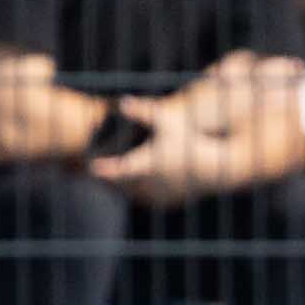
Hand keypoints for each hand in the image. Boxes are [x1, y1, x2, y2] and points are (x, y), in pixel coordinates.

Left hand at [91, 98, 212, 205]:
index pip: (122, 167)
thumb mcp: (166, 121)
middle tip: (93, 174)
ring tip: (108, 182)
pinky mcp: (166, 202)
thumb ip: (143, 112)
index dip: (106, 168)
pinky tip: (130, 188)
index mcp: (148, 163)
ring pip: (132, 196)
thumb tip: (122, 102)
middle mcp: (152, 182)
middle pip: (121, 185)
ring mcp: (159, 194)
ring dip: (120, 190)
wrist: (212, 166)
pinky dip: (137, 195)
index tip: (92, 167)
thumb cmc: (188, 140)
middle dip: (108, 180)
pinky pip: (146, 201)